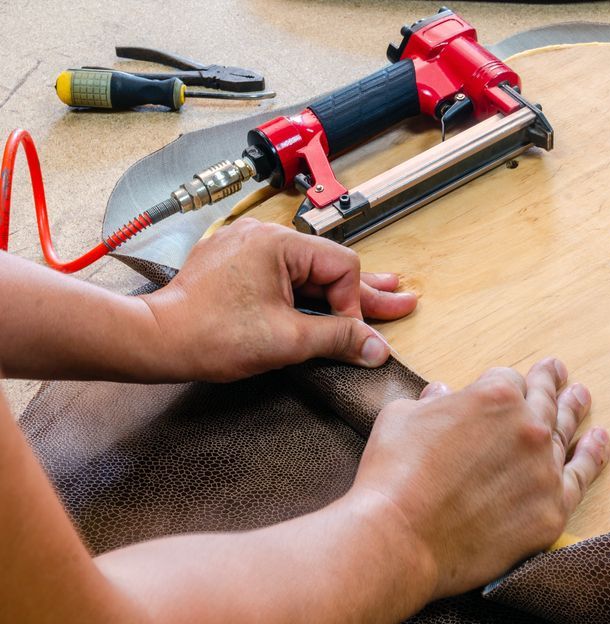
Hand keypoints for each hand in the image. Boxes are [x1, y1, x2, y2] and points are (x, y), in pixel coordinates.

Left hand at [139, 218, 416, 381]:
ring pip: (307, 271)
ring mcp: (248, 248)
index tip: (350, 336)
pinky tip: (324, 300)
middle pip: (328, 265)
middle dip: (363, 290)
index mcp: (279, 244)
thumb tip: (377, 348)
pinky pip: (284, 274)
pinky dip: (306, 291)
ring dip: (335, 292)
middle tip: (400, 300)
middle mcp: (264, 237)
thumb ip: (339, 339)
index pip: (341, 267)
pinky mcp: (237, 264)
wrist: (157, 339)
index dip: (353, 305)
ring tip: (376, 297)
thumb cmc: (210, 335)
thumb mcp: (287, 341)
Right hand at [349, 357, 609, 599]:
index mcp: (495, 394)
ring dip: (574, 411)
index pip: (509, 378)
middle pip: (545, 399)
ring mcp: (544, 469)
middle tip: (558, 372)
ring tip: (581, 395)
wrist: (399, 537)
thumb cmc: (392, 473)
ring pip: (565, 432)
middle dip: (550, 383)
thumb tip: (442, 394)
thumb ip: (431, 402)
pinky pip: (580, 477)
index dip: (503, 383)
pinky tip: (598, 441)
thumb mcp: (402, 417)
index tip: (504, 386)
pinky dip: (592, 456)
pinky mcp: (551, 511)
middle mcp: (529, 426)